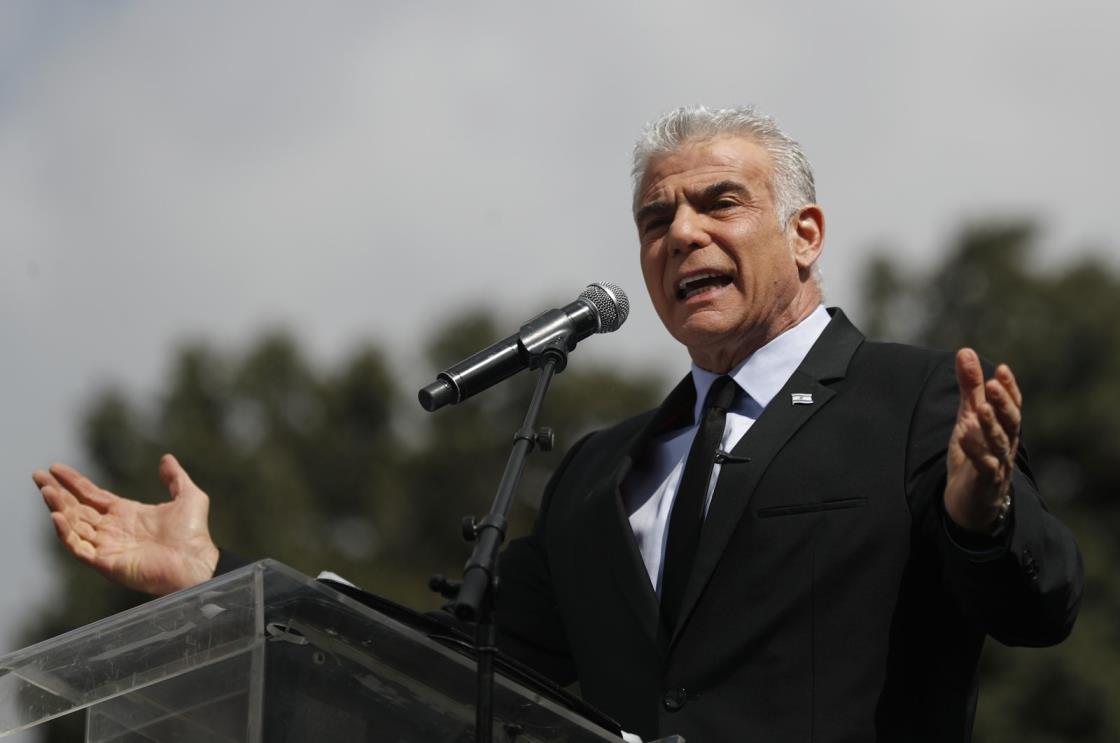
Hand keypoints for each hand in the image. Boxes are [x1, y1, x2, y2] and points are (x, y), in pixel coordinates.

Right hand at [33, 454, 219, 595]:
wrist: (197, 561)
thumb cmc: (194, 534)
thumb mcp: (188, 496)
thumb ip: (175, 477)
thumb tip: (166, 458)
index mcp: (126, 514)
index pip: (91, 495)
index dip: (73, 482)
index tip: (54, 467)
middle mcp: (112, 530)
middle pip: (76, 508)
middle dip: (56, 492)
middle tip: (38, 475)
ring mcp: (107, 546)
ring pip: (73, 525)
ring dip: (58, 507)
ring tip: (46, 490)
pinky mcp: (105, 563)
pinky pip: (78, 547)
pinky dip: (66, 532)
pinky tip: (57, 515)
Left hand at [944, 348, 1021, 532]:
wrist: (969, 500)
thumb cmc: (973, 453)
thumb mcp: (968, 416)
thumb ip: (970, 387)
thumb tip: (965, 351)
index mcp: (1004, 428)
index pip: (1012, 405)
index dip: (1010, 389)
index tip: (1002, 369)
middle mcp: (1006, 444)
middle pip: (1011, 422)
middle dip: (1004, 403)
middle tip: (993, 384)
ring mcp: (998, 464)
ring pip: (1000, 443)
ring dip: (991, 425)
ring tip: (980, 408)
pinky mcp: (985, 482)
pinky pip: (983, 466)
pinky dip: (975, 451)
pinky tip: (964, 436)